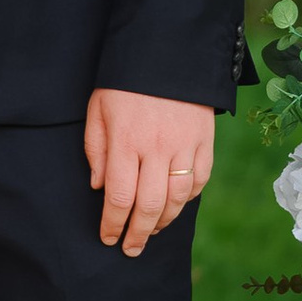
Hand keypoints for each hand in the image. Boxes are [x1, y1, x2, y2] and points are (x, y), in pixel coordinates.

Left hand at [84, 87, 213, 256]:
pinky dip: (188, 198)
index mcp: (126, 141)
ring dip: (164, 222)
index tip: (108, 238)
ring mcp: (185, 146)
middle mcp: (157, 148)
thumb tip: (99, 188)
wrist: (167, 51)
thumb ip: (96, 150)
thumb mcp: (97, 109)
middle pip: (150, 205)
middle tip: (130, 249)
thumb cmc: (124, 82)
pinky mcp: (205, 141)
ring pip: (178, 199)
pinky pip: (200, 180)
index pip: (120, 197)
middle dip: (138, 233)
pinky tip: (176, 206)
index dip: (113, 224)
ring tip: (150, 231)